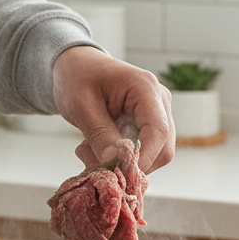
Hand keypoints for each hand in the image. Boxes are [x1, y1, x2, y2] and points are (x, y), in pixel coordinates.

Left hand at [51, 45, 174, 172]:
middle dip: (130, 165)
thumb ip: (100, 135)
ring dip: (121, 163)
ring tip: (86, 152)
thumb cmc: (77, 77)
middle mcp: (159, 101)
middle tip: (91, 163)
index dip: (142, 158)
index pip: (158, 131)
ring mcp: (157, 113)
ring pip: (153, 154)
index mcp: (145, 89)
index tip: (117, 174)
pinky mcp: (148, 124)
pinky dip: (118, 158)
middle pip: (162, 148)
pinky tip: (93, 149)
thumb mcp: (81, 106)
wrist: (76, 65)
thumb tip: (117, 166)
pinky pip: (142, 151)